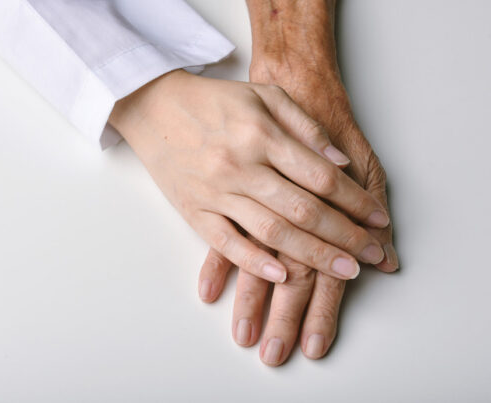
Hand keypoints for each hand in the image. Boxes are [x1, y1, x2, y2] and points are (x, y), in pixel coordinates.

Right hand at [198, 0, 397, 364]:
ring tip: (345, 271)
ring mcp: (215, 192)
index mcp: (261, 135)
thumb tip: (340, 163)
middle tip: (373, 255)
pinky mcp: (194, 210)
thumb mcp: (265, 96)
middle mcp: (241, 166)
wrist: (154, 106)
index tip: (379, 220)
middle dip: (346, 237)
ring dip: (313, 256)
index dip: (356, 202)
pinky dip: (255, 263)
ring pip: (272, 232)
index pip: (321, 177)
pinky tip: (283, 276)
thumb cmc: (213, 101)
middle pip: (304, 211)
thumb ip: (305, 127)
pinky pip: (226, 244)